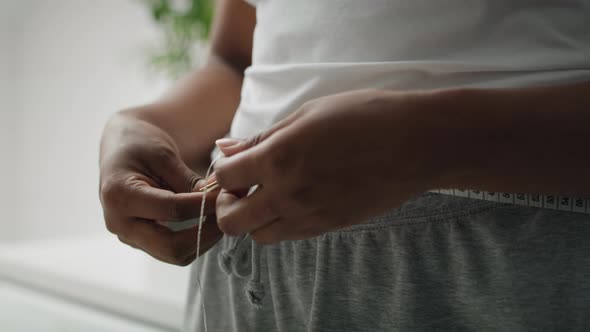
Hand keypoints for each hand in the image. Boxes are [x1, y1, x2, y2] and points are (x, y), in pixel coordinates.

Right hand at [99, 112, 221, 265]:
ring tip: (221, 217)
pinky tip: (208, 221)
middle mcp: (119, 223)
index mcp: (120, 196)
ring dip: (203, 240)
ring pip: (174, 255)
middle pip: (171, 247)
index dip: (204, 205)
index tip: (228, 196)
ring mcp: (128, 236)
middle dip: (206, 234)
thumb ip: (190, 182)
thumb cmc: (141, 143)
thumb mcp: (165, 155)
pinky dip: (195, 240)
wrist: (121, 147)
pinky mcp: (140, 241)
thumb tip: (220, 200)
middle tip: (228, 216)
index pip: (172, 210)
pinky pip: (172, 250)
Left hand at [213, 89, 441, 243]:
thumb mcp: (307, 114)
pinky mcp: (328, 227)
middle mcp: (288, 195)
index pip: (225, 177)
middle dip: (227, 204)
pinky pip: (289, 236)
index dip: (223, 169)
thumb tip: (226, 147)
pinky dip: (280, 223)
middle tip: (242, 186)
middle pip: (231, 222)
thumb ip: (262, 137)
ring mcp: (309, 217)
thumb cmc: (363, 117)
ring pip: (258, 236)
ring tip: (270, 194)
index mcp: (278, 159)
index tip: (236, 161)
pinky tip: (295, 199)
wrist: (415, 144)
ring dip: (253, 217)